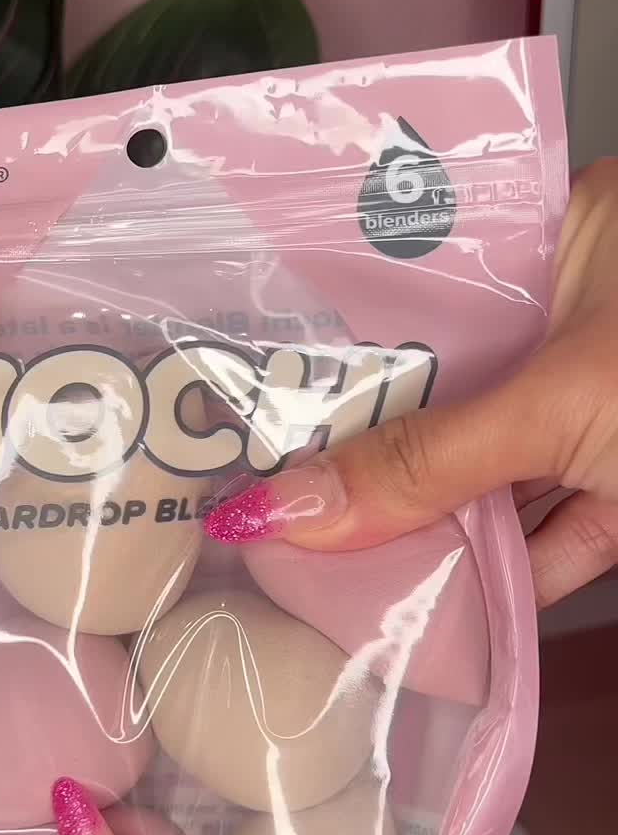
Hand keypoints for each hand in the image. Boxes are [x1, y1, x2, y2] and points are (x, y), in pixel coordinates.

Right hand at [205, 159, 617, 606]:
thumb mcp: (560, 406)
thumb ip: (425, 463)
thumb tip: (275, 509)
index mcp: (578, 234)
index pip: (426, 261)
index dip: (340, 318)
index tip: (251, 361)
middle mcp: (589, 312)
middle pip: (450, 378)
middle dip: (368, 436)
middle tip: (256, 462)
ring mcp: (610, 404)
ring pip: (494, 464)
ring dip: (425, 519)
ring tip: (312, 544)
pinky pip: (547, 534)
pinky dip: (494, 575)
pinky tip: (415, 600)